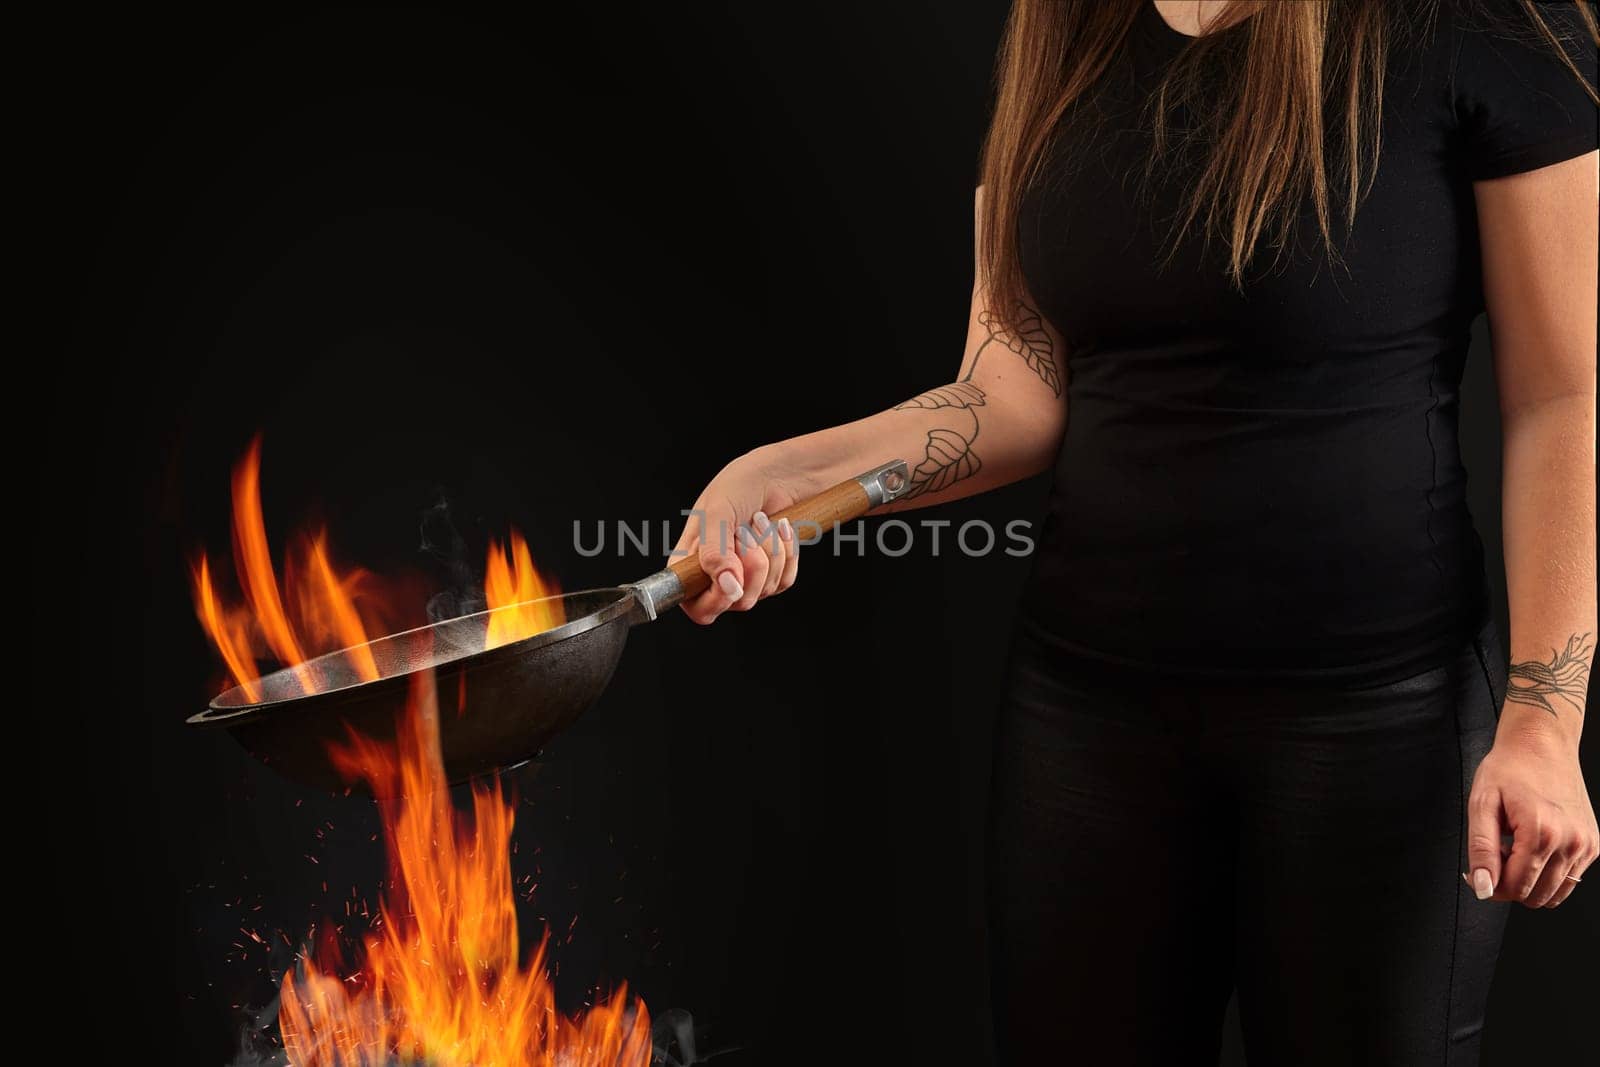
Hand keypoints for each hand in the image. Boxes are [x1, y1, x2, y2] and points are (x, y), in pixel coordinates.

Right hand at [669, 448, 818, 624]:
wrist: (781, 473)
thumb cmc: (740, 484)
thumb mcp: (718, 513)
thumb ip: (714, 552)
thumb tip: (728, 588)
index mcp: (692, 563)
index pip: (697, 607)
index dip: (716, 600)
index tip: (733, 578)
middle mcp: (718, 575)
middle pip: (737, 602)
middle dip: (751, 563)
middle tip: (746, 532)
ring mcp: (748, 576)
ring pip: (764, 590)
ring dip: (770, 550)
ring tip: (761, 520)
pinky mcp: (775, 574)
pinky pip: (784, 581)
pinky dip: (787, 551)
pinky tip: (780, 527)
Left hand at [1465, 723, 1598, 907]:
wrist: (1541, 744)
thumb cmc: (1508, 769)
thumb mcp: (1481, 804)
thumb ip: (1481, 850)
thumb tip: (1482, 888)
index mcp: (1542, 833)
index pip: (1515, 887)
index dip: (1490, 885)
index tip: (1477, 872)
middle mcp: (1571, 843)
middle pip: (1534, 895)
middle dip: (1509, 883)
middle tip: (1496, 853)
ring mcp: (1586, 845)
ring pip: (1553, 893)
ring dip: (1529, 880)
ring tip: (1514, 848)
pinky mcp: (1593, 845)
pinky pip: (1568, 879)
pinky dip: (1547, 873)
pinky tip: (1532, 846)